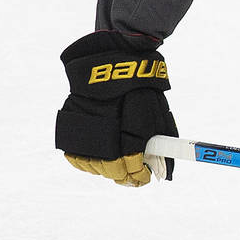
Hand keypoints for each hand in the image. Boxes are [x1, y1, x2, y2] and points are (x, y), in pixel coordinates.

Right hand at [54, 32, 177, 186]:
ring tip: (114, 162)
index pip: (134, 170)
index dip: (141, 177)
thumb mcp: (158, 116)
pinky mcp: (70, 127)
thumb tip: (169, 171)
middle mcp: (106, 137)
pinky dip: (86, 160)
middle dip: (124, 176)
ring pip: (93, 167)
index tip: (144, 177)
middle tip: (130, 173)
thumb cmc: (139, 89)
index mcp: (130, 135)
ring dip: (105, 169)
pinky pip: (75, 156)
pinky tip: (97, 154)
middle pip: (112, 172)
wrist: (110, 62)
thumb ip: (163, 144)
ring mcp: (86, 132)